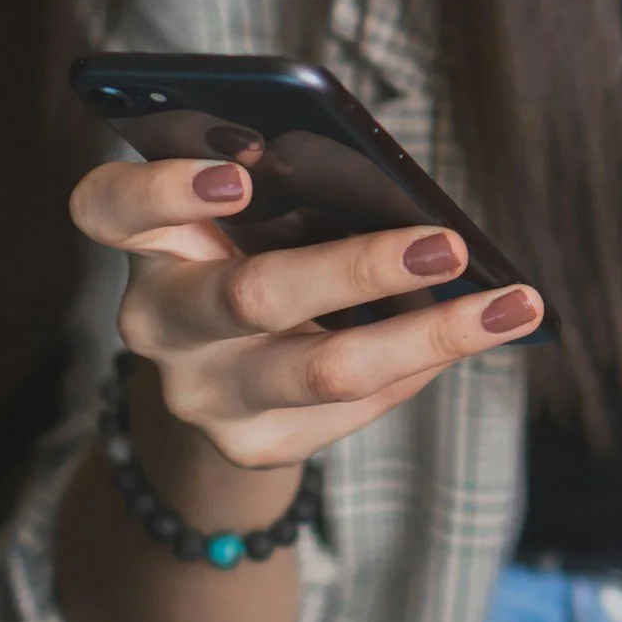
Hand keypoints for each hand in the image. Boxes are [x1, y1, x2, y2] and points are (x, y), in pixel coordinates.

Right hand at [70, 155, 541, 471]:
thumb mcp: (247, 221)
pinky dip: (421, 362)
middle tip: (448, 243)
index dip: (165, 190)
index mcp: (144, 243)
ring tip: (511, 306)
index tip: (240, 174)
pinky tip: (473, 333)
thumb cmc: (249, 257)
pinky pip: (357, 405)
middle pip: (252, 296)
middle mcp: (158, 323)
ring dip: (429, 334)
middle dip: (359, 268)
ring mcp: (201, 396)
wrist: (218, 377)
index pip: (110, 207)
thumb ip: (289, 195)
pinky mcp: (252, 447)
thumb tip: (410, 201)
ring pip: (324, 372)